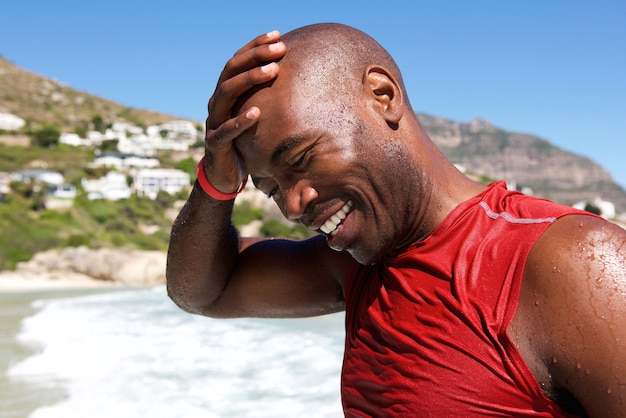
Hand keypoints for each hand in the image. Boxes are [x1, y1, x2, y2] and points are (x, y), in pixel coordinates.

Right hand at [203, 30, 285, 192]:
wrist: (224, 175)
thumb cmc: (244, 143)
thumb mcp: (256, 117)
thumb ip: (266, 98)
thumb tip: (296, 80)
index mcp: (225, 93)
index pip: (237, 61)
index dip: (255, 46)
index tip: (277, 36)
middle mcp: (216, 102)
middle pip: (231, 70)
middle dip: (255, 56)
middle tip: (279, 49)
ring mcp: (213, 122)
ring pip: (226, 93)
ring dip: (249, 79)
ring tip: (273, 71)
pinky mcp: (214, 143)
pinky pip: (226, 130)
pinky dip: (240, 121)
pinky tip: (257, 112)